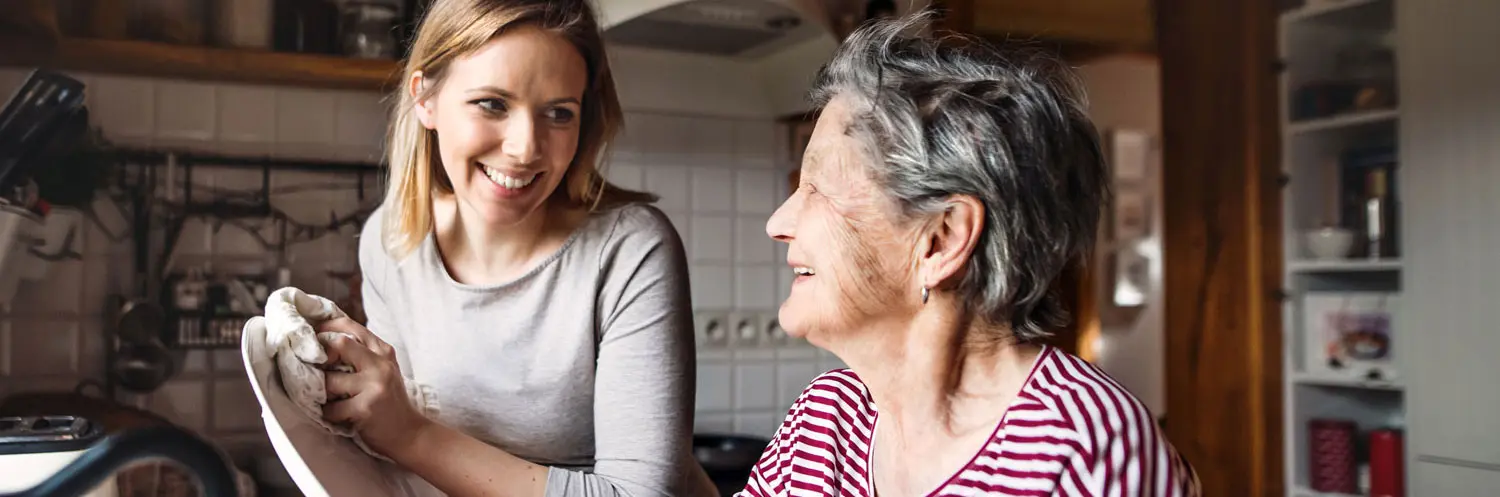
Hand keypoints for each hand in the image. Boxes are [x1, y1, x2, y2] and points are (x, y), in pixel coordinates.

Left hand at [317, 317, 428, 458]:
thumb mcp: (383, 370)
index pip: (350, 326)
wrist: (409, 432)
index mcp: (383, 351)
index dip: (326, 329)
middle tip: (316, 370)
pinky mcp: (366, 407)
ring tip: (330, 399)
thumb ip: (362, 354)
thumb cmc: (389, 401)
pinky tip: (338, 415)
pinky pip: (332, 408)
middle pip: (339, 344)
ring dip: (323, 392)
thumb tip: (325, 340)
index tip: (313, 338)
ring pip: (330, 380)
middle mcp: (380, 364)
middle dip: (321, 356)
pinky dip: (329, 413)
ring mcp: (374, 385)